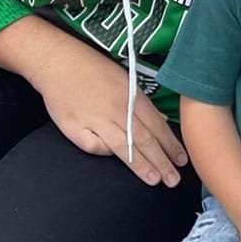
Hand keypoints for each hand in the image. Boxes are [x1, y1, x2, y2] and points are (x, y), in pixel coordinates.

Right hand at [25, 30, 187, 186]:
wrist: (58, 61)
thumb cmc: (93, 67)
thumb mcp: (124, 78)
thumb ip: (141, 102)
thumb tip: (160, 120)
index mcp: (131, 96)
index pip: (157, 125)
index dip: (170, 145)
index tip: (182, 160)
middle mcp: (116, 109)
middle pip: (144, 140)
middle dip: (161, 161)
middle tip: (174, 179)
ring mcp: (95, 119)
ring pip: (123, 147)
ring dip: (140, 165)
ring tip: (155, 180)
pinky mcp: (74, 128)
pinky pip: (94, 146)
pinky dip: (105, 153)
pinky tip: (116, 161)